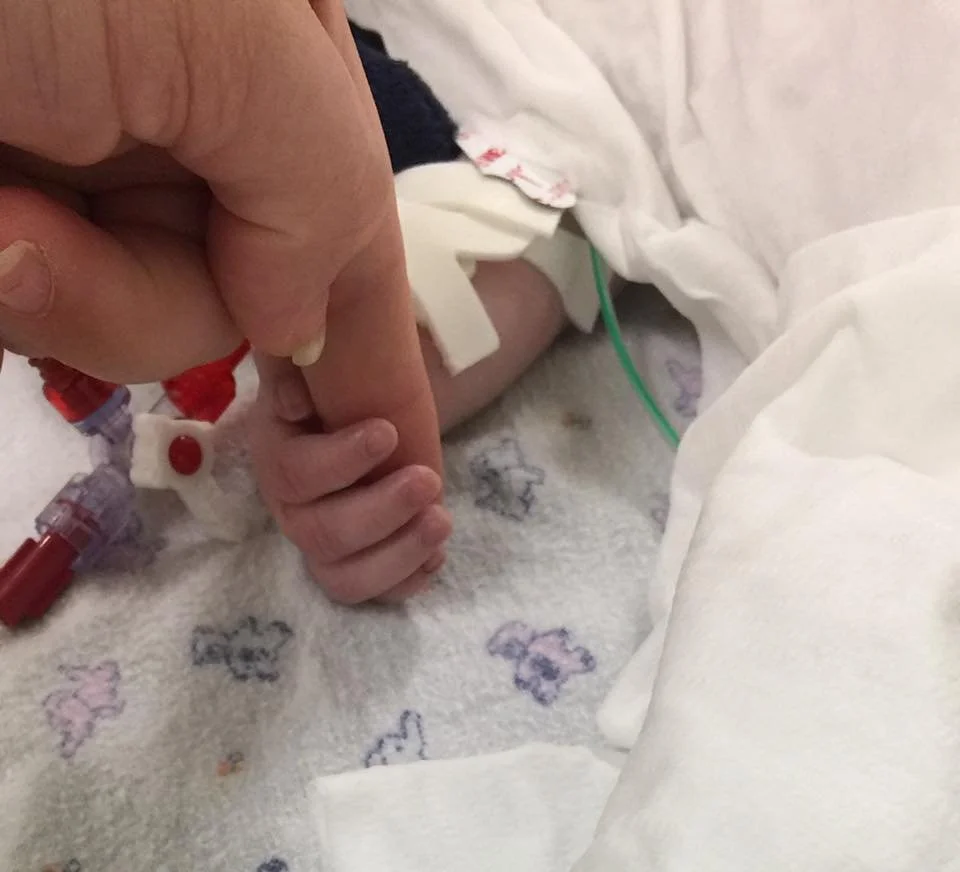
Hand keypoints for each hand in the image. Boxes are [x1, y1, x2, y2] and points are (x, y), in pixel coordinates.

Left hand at [0, 0, 440, 482]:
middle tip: (34, 245)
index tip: (415, 482)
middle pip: (242, 301)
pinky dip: (15, 283)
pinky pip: (47, 310)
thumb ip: (321, 189)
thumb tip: (299, 328)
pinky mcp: (21, 220)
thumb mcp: (235, 36)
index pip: (354, 247)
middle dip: (152, 300)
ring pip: (139, 322)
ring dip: (69, 291)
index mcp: (274, 74)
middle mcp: (195, 135)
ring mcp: (96, 178)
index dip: (384, 368)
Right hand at [249, 356, 450, 602]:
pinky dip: (408, 580)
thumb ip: (294, 365)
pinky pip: (373, 593)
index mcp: (276, 451)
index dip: (341, 461)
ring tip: (441, 520)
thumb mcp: (314, 359)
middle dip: (381, 511)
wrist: (366, 407)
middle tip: (428, 479)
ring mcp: (323, 542)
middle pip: (321, 535)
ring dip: (399, 554)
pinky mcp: (357, 563)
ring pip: (345, 577)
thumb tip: (296, 403)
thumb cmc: (339, 381)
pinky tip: (437, 554)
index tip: (389, 432)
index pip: (292, 474)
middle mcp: (292, 507)